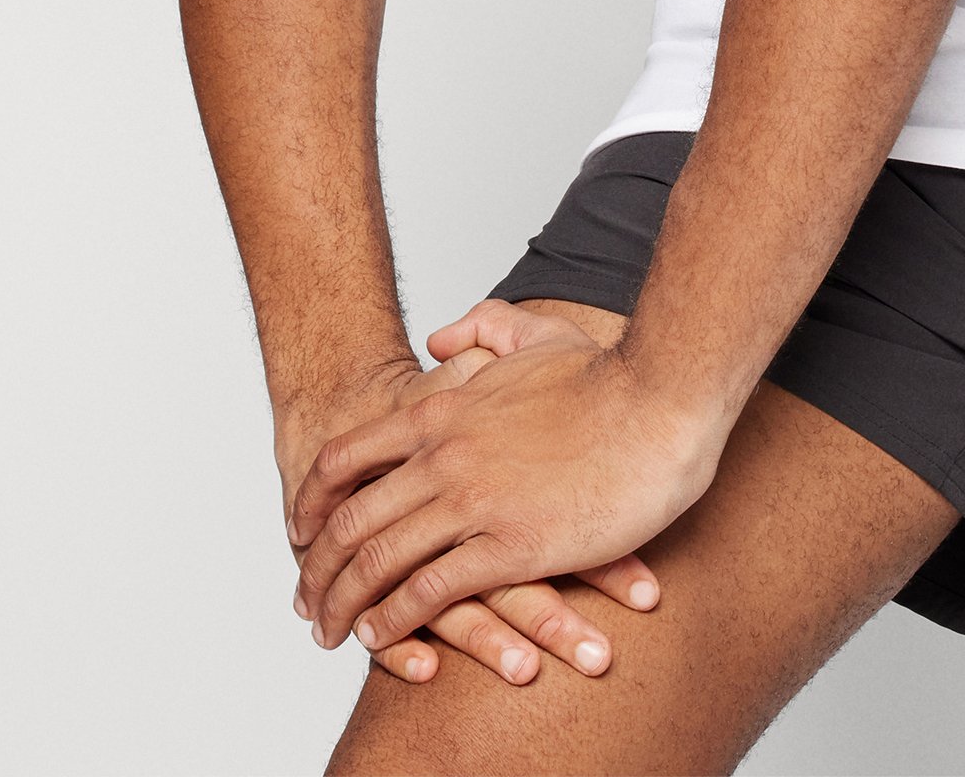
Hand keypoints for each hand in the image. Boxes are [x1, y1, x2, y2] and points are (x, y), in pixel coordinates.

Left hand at [289, 312, 724, 653]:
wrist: (663, 400)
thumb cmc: (610, 374)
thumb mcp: (536, 335)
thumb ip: (483, 327)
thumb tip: (440, 338)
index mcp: (445, 412)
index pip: (349, 457)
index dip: (314, 499)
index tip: (302, 528)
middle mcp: (445, 457)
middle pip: (350, 519)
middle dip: (316, 566)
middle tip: (306, 598)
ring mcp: (473, 502)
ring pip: (378, 561)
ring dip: (344, 603)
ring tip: (331, 631)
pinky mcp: (509, 546)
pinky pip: (429, 592)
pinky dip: (394, 620)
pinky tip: (382, 636)